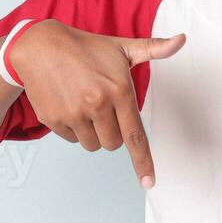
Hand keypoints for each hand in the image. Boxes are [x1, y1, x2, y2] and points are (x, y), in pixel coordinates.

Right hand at [9, 19, 185, 187]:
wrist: (40, 46)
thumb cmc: (86, 48)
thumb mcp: (121, 47)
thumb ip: (153, 49)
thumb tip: (181, 40)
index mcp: (119, 90)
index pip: (135, 135)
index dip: (143, 162)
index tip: (149, 183)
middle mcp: (97, 104)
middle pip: (114, 144)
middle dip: (113, 131)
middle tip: (104, 107)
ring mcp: (73, 113)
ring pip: (93, 145)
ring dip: (93, 132)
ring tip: (85, 104)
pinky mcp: (53, 119)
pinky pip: (71, 139)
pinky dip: (73, 128)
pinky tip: (69, 104)